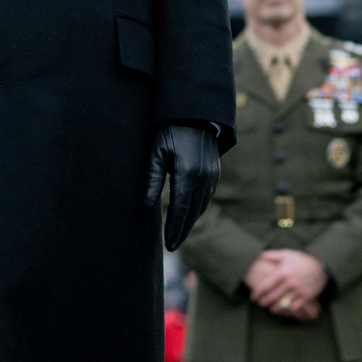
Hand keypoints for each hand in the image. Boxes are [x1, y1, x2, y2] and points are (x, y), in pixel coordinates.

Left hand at [143, 123, 221, 251]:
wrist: (195, 114)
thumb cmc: (170, 131)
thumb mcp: (156, 152)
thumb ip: (152, 179)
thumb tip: (146, 206)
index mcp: (187, 173)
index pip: (180, 210)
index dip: (174, 229)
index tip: (168, 246)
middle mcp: (203, 178)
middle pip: (192, 213)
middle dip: (182, 231)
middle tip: (172, 247)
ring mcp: (212, 176)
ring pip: (201, 207)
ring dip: (190, 222)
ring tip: (177, 234)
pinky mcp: (215, 173)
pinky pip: (206, 198)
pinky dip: (197, 210)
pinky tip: (188, 215)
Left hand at [245, 248, 327, 321]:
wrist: (322, 264)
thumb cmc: (301, 259)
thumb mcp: (286, 254)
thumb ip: (271, 255)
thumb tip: (258, 255)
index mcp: (282, 272)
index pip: (265, 286)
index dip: (257, 293)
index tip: (253, 297)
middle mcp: (289, 282)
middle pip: (272, 297)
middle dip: (263, 302)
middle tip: (260, 304)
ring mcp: (298, 291)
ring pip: (282, 304)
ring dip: (274, 308)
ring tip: (270, 309)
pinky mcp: (306, 297)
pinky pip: (295, 308)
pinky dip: (288, 311)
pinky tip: (284, 310)